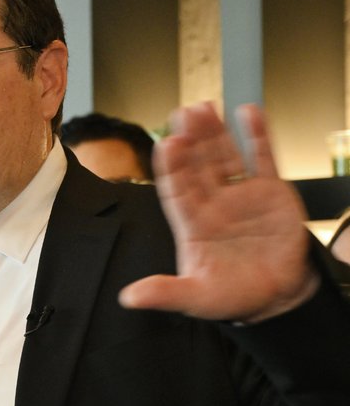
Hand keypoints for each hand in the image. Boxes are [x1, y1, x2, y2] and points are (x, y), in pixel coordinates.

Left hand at [119, 102, 317, 321]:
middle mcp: (212, 204)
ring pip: (224, 156)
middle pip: (197, 166)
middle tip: (183, 114)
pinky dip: (257, 135)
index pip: (176, 190)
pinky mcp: (270, 191)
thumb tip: (128, 299)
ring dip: (215, 132)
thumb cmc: (233, 296)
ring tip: (204, 107)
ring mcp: (240, 194)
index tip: (166, 145)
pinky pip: (261, 158)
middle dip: (190, 141)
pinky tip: (248, 112)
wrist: (277, 297)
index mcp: (191, 225)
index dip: (171, 168)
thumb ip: (166, 294)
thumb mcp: (196, 298)